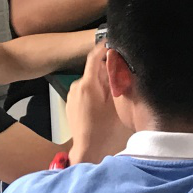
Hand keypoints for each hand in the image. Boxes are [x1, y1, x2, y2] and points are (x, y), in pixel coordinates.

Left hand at [67, 43, 131, 163]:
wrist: (88, 149)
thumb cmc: (104, 129)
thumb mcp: (117, 103)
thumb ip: (116, 80)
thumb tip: (116, 63)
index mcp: (88, 84)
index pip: (94, 57)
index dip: (104, 48)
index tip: (112, 44)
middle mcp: (76, 86)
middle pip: (95, 71)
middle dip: (107, 73)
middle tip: (121, 84)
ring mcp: (72, 96)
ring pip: (91, 82)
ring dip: (102, 85)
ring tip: (112, 99)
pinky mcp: (71, 104)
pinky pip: (86, 92)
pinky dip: (95, 94)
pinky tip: (103, 107)